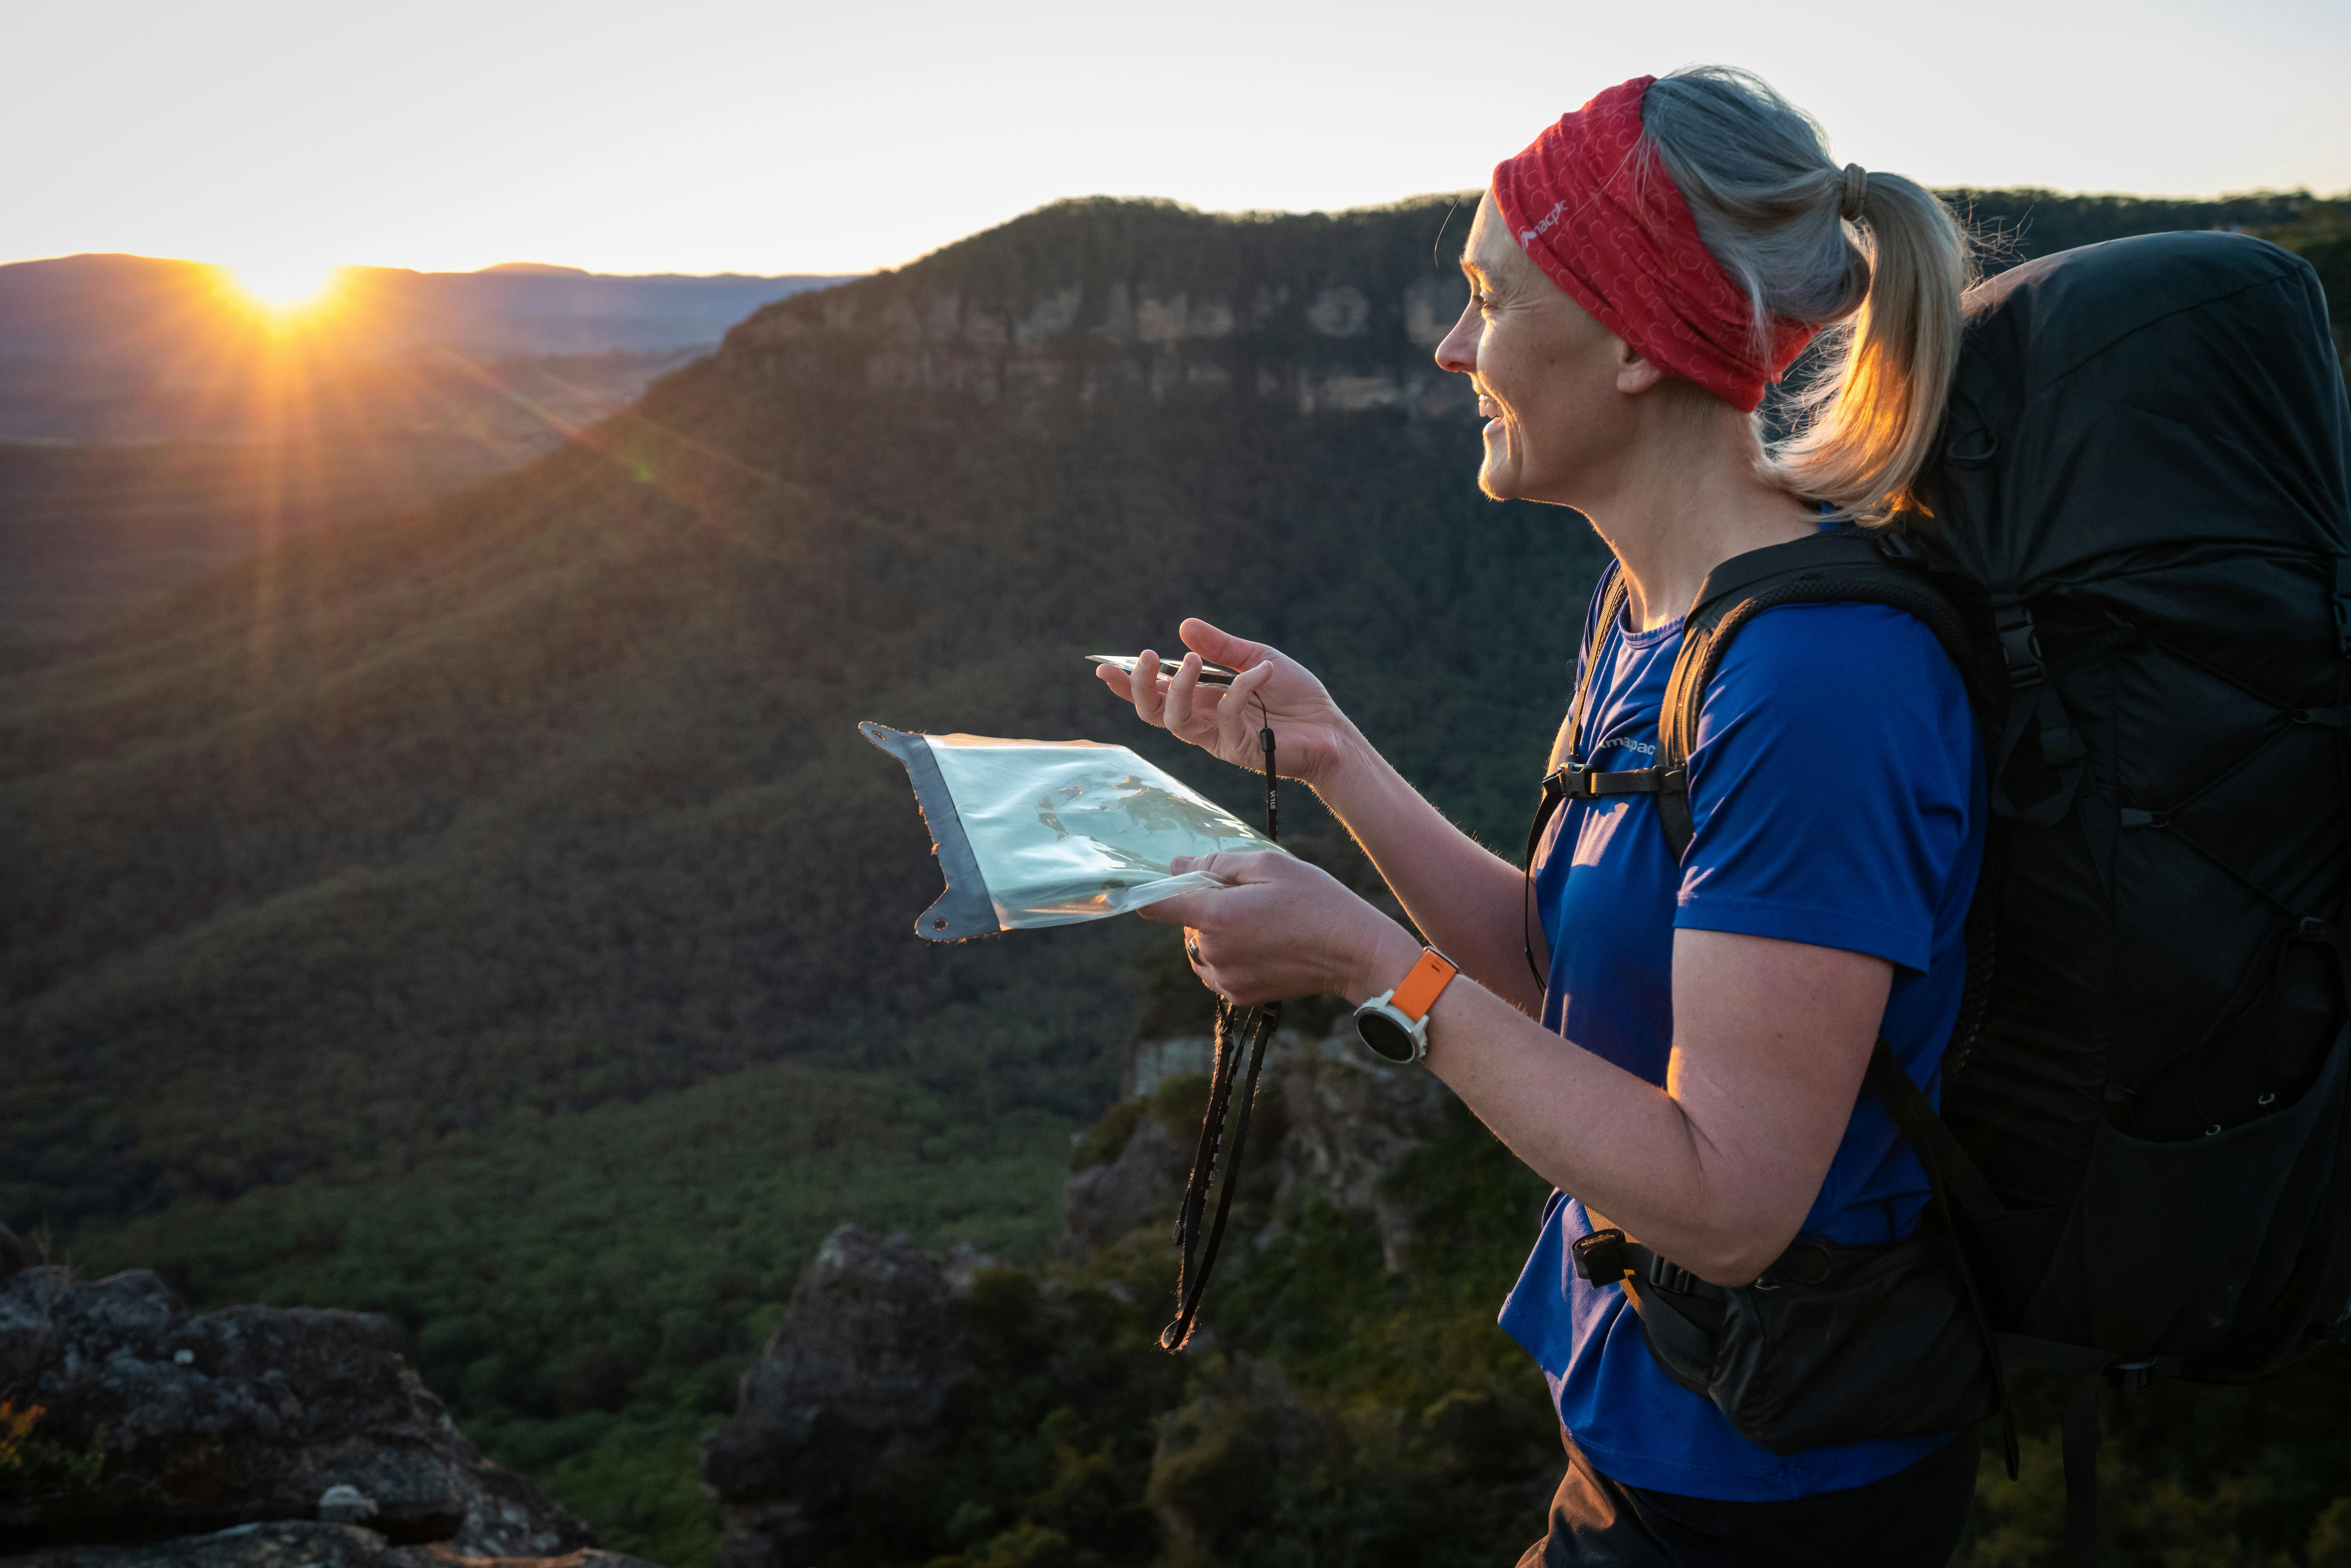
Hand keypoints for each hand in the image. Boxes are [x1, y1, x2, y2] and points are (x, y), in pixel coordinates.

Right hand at [1094, 618, 1360, 789]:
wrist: (1330, 729)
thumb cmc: (1294, 696)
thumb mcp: (1256, 659)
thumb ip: (1221, 647)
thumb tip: (1184, 627)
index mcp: (1202, 699)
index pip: (1156, 695)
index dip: (1127, 684)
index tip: (1104, 667)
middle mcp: (1204, 720)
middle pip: (1153, 713)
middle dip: (1141, 687)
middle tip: (1146, 658)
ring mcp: (1219, 738)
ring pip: (1177, 722)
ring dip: (1179, 689)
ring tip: (1193, 662)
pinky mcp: (1240, 749)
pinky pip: (1227, 715)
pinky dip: (1242, 688)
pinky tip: (1262, 672)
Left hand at [1142, 851, 1422, 1006]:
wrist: (1353, 952)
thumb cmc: (1316, 900)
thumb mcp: (1271, 865)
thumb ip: (1218, 863)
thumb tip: (1177, 865)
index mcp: (1218, 916)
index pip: (1157, 907)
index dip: (1151, 892)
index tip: (1159, 885)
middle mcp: (1215, 952)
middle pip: (1185, 924)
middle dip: (1205, 907)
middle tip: (1248, 898)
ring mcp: (1226, 978)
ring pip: (1200, 948)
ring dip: (1217, 933)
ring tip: (1260, 923)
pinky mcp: (1239, 995)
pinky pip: (1217, 970)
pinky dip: (1229, 956)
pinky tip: (1262, 944)